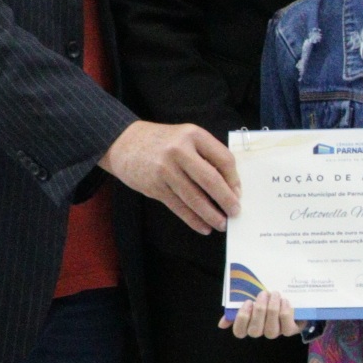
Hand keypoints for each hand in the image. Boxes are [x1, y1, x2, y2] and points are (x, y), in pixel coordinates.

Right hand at [102, 121, 239, 233]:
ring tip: (222, 224)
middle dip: (226, 199)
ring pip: (194, 197)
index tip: (239, 194)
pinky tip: (204, 227)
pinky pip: (178, 207)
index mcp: (194, 135)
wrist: (123, 143)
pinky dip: (193, 219)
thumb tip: (230, 186)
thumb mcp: (187, 138)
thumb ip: (207, 155)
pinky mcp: (154, 186)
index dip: (234, 179)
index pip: (223, 159)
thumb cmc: (163, 142)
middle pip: (210, 179)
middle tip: (236, 212)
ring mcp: (165, 170)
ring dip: (211, 214)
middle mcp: (179, 151)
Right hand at [222, 290, 301, 338]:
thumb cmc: (267, 300)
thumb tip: (221, 324)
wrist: (293, 300)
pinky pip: (286, 325)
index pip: (239, 332)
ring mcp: (276, 332)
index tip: (247, 302)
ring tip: (274, 294)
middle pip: (255, 330)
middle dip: (259, 311)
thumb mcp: (251, 301)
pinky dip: (285, 311)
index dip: (242, 319)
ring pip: (271, 329)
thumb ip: (236, 310)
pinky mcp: (290, 330)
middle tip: (263, 294)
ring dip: (272, 309)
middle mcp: (261, 331)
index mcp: (249, 325)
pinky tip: (284, 301)